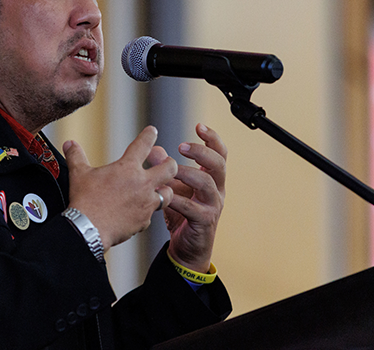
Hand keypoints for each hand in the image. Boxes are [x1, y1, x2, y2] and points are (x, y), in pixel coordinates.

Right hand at [63, 126, 177, 250]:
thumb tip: (69, 144)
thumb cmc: (84, 201)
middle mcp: (142, 183)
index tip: (152, 131)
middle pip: (170, 168)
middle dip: (170, 164)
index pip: (144, 144)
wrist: (88, 229)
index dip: (149, 135)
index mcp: (127, 168)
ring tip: (158, 190)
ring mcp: (146, 203)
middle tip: (167, 163)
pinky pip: (152, 214)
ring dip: (164, 190)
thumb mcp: (78, 174)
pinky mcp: (144, 221)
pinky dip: (147, 212)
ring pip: (168, 194)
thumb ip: (76, 156)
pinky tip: (140, 212)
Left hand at [148, 123, 226, 272]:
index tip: (199, 125)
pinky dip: (178, 199)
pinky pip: (193, 207)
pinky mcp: (204, 222)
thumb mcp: (173, 188)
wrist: (185, 248)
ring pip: (208, 183)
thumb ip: (165, 169)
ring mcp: (213, 206)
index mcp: (212, 178)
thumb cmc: (181, 214)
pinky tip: (165, 195)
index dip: (212, 138)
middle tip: (182, 146)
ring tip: (173, 169)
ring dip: (189, 173)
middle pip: (219, 164)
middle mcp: (217, 190)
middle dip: (202, 152)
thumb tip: (154, 149)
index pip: (219, 153)